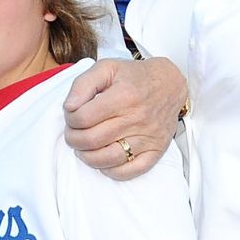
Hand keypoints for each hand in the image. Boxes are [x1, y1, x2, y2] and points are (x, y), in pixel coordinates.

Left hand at [63, 57, 186, 179]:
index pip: (84, 117)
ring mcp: (147, 137)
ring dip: (87, 156)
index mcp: (123, 96)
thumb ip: (83, 84)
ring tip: (83, 148)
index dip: (70, 119)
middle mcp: (136, 118)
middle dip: (74, 139)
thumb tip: (69, 107)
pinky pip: (130, 171)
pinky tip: (103, 159)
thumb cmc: (135, 77)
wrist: (170, 85)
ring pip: (108, 159)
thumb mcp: (106, 68)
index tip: (72, 116)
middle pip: (92, 139)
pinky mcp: (155, 151)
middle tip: (73, 133)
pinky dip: (111, 170)